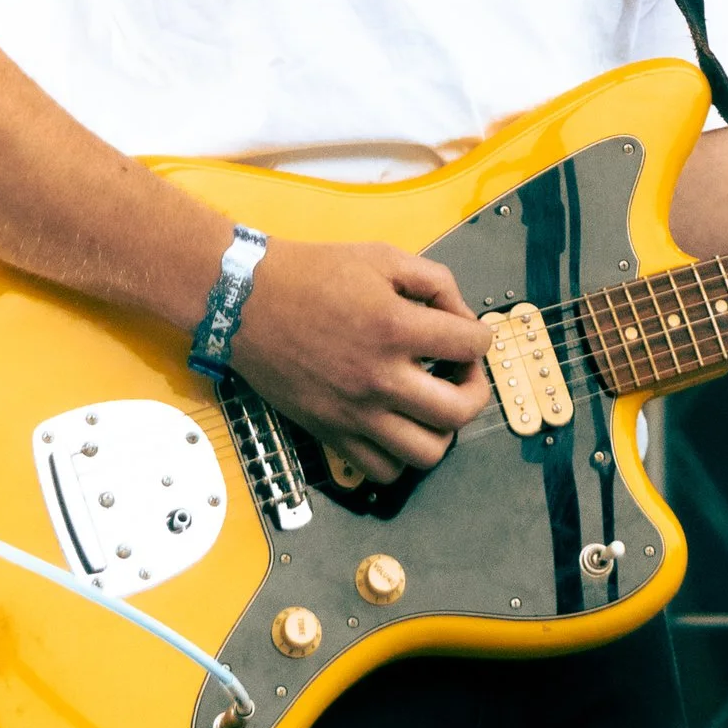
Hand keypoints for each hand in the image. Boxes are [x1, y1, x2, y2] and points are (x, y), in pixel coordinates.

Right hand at [226, 236, 494, 483]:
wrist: (247, 300)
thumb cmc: (312, 273)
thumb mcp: (382, 256)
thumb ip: (434, 281)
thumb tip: (461, 316)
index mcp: (395, 327)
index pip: (471, 344)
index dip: (481, 336)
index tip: (468, 335)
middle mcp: (379, 377)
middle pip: (459, 411)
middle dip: (475, 391)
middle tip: (462, 375)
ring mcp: (354, 413)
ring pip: (426, 452)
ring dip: (441, 430)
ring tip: (431, 405)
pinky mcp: (330, 433)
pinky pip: (382, 470)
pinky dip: (399, 456)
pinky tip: (396, 425)